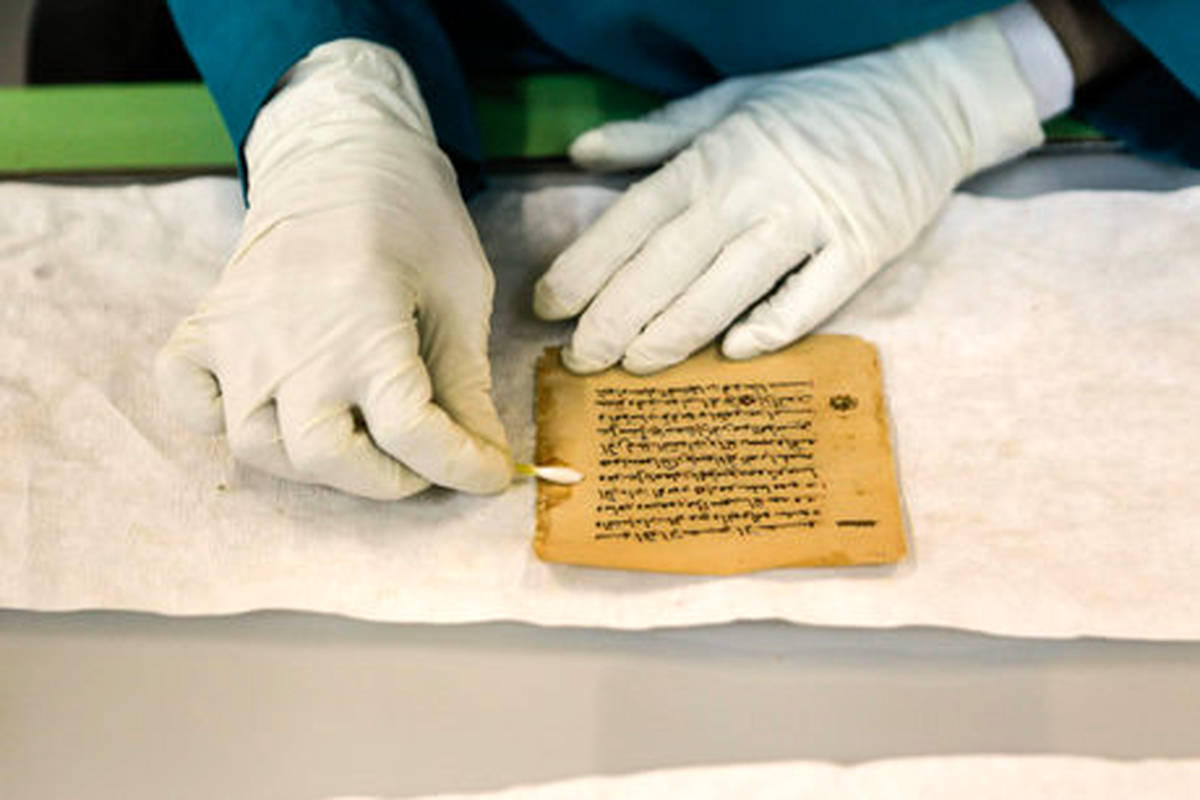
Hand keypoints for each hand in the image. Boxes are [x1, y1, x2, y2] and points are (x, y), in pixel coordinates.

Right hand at [156, 40, 510, 498]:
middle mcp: (290, 344)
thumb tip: (485, 455)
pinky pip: (189, 401)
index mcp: (364, 325)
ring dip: (316, 462)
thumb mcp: (461, 293)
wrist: (338, 156)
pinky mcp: (205, 330)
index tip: (492, 474)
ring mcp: (237, 340)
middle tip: (420, 458)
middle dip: (386, 479)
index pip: (410, 432)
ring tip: (360, 437)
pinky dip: (219, 419)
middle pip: (325, 458)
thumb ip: (467, 382)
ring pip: (258, 446)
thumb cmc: (412, 218)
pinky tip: (272, 406)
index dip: (461, 466)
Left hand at [534, 16, 1043, 373]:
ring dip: (673, 334)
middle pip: (667, 265)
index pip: (632, 220)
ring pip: (726, 290)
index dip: (584, 267)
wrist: (922, 100)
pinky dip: (770, 329)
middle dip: (614, 318)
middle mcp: (752, 190)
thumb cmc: (813, 103)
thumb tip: (581, 153)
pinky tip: (733, 353)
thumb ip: (653, 135)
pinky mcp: (860, 250)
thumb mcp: (727, 101)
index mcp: (713, 156)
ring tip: (633, 366)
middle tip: (579, 358)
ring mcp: (808, 221)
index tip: (548, 306)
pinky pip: (809, 301)